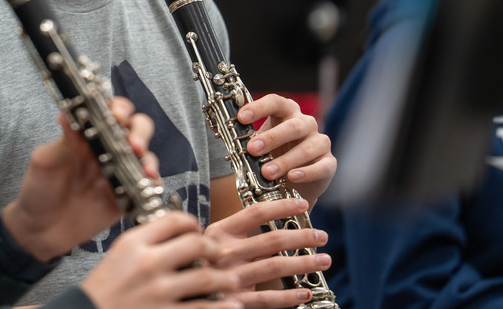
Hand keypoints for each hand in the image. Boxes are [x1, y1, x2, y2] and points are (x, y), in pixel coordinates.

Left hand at [2, 96, 157, 260]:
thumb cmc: (39, 190)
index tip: (117, 115)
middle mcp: (108, 149)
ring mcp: (120, 172)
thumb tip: (67, 114)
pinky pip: (146, 187)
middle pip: (137, 129)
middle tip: (134, 143)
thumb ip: (62, 141)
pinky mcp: (126, 196)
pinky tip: (149, 186)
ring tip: (145, 169)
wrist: (40, 230)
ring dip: (149, 159)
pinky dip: (152, 185)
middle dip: (141, 131)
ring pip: (146, 156)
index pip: (111, 112)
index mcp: (89, 135)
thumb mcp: (45, 162)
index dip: (119, 109)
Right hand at [81, 211, 241, 308]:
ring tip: (232, 279)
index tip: (197, 229)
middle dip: (213, 249)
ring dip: (224, 278)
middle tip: (219, 254)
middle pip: (195, 244)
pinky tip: (232, 304)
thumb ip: (145, 241)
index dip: (192, 222)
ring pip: (205, 277)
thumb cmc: (103, 288)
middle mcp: (148, 264)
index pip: (173, 220)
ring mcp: (158, 292)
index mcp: (134, 243)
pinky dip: (221, 307)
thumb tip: (177, 231)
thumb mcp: (118, 253)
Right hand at [205, 199, 330, 308]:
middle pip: (271, 240)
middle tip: (321, 235)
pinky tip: (304, 292)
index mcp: (219, 233)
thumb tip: (268, 220)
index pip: (255, 212)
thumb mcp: (209, 241)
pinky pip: (266, 298)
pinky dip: (288, 296)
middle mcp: (225, 252)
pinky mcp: (234, 301)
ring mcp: (230, 277)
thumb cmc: (196, 263)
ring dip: (303, 264)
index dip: (282, 206)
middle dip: (302, 236)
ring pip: (275, 267)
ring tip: (324, 260)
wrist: (178, 289)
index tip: (303, 204)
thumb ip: (233, 232)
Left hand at [236, 94, 334, 204]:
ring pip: (307, 147)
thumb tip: (227, 133)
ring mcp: (320, 142)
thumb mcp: (259, 144)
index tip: (241, 117)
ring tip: (267, 172)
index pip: (275, 101)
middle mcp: (306, 123)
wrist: (292, 183)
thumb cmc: (273, 156)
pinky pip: (322, 166)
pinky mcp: (329, 163)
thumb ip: (247, 139)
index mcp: (287, 112)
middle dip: (271, 138)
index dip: (259, 107)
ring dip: (285, 160)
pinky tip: (293, 177)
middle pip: (292, 125)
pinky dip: (307, 172)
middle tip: (252, 149)